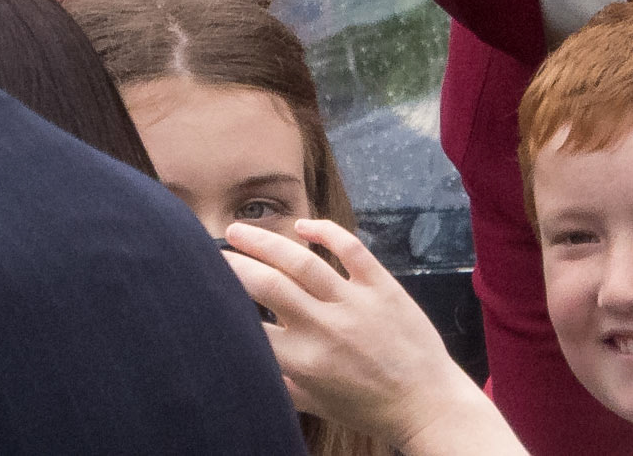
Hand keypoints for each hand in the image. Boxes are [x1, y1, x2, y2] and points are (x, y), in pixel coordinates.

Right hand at [224, 219, 525, 455]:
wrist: (427, 404)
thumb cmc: (367, 407)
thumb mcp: (315, 404)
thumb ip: (277, 381)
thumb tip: (244, 359)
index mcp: (304, 362)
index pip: (252, 325)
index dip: (225, 303)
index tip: (206, 288)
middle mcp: (325, 328)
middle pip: (269, 284)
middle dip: (235, 265)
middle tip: (214, 253)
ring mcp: (355, 303)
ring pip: (302, 261)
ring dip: (264, 242)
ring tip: (237, 230)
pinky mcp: (382, 286)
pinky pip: (350, 248)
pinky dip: (324, 231)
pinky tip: (301, 226)